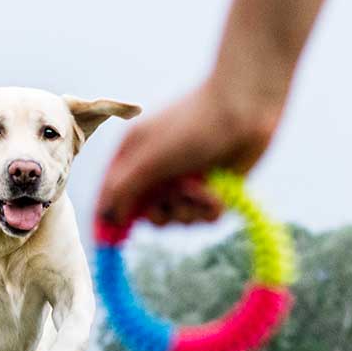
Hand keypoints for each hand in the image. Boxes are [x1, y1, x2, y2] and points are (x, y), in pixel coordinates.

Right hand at [96, 76, 281, 226]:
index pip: (111, 193)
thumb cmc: (192, 126)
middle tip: (173, 198)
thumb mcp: (150, 157)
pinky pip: (202, 217)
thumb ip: (124, 188)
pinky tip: (218, 193)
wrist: (245, 110)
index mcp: (133, 155)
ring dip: (189, 210)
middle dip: (161, 212)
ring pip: (176, 218)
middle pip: (145, 213)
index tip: (112, 241)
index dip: (110, 217)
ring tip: (202, 189)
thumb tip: (105, 217)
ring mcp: (184, 179)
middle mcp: (156, 169)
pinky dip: (209, 209)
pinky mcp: (211, 188)